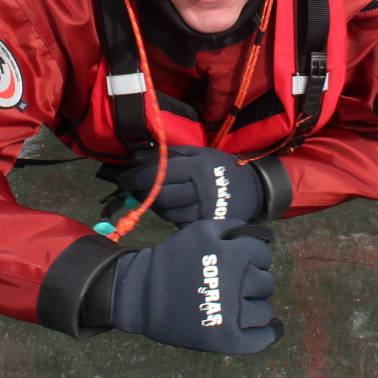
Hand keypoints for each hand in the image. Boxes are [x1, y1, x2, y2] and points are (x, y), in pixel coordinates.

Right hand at [109, 219, 281, 353]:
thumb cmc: (173, 260)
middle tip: (233, 285)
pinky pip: (261, 338)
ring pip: (264, 310)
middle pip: (266, 283)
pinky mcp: (226, 339)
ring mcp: (231, 313)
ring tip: (237, 305)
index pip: (263, 254)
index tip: (240, 263)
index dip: (252, 257)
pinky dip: (266, 334)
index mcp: (230, 254)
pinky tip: (268, 329)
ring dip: (254, 307)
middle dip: (253, 282)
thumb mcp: (201, 231)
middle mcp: (234, 282)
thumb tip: (266, 238)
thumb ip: (234, 229)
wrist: (142, 295)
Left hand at [121, 147, 263, 225]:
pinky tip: (169, 207)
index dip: (138, 177)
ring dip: (154, 205)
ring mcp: (203, 209)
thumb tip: (139, 158)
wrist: (252, 189)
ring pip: (166, 211)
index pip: (160, 173)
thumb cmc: (220, 167)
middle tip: (133, 189)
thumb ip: (172, 154)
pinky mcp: (204, 224)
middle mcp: (200, 189)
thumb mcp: (200, 153)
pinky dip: (168, 215)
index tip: (125, 179)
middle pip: (161, 194)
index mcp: (197, 167)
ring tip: (152, 197)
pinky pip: (177, 223)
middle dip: (143, 192)